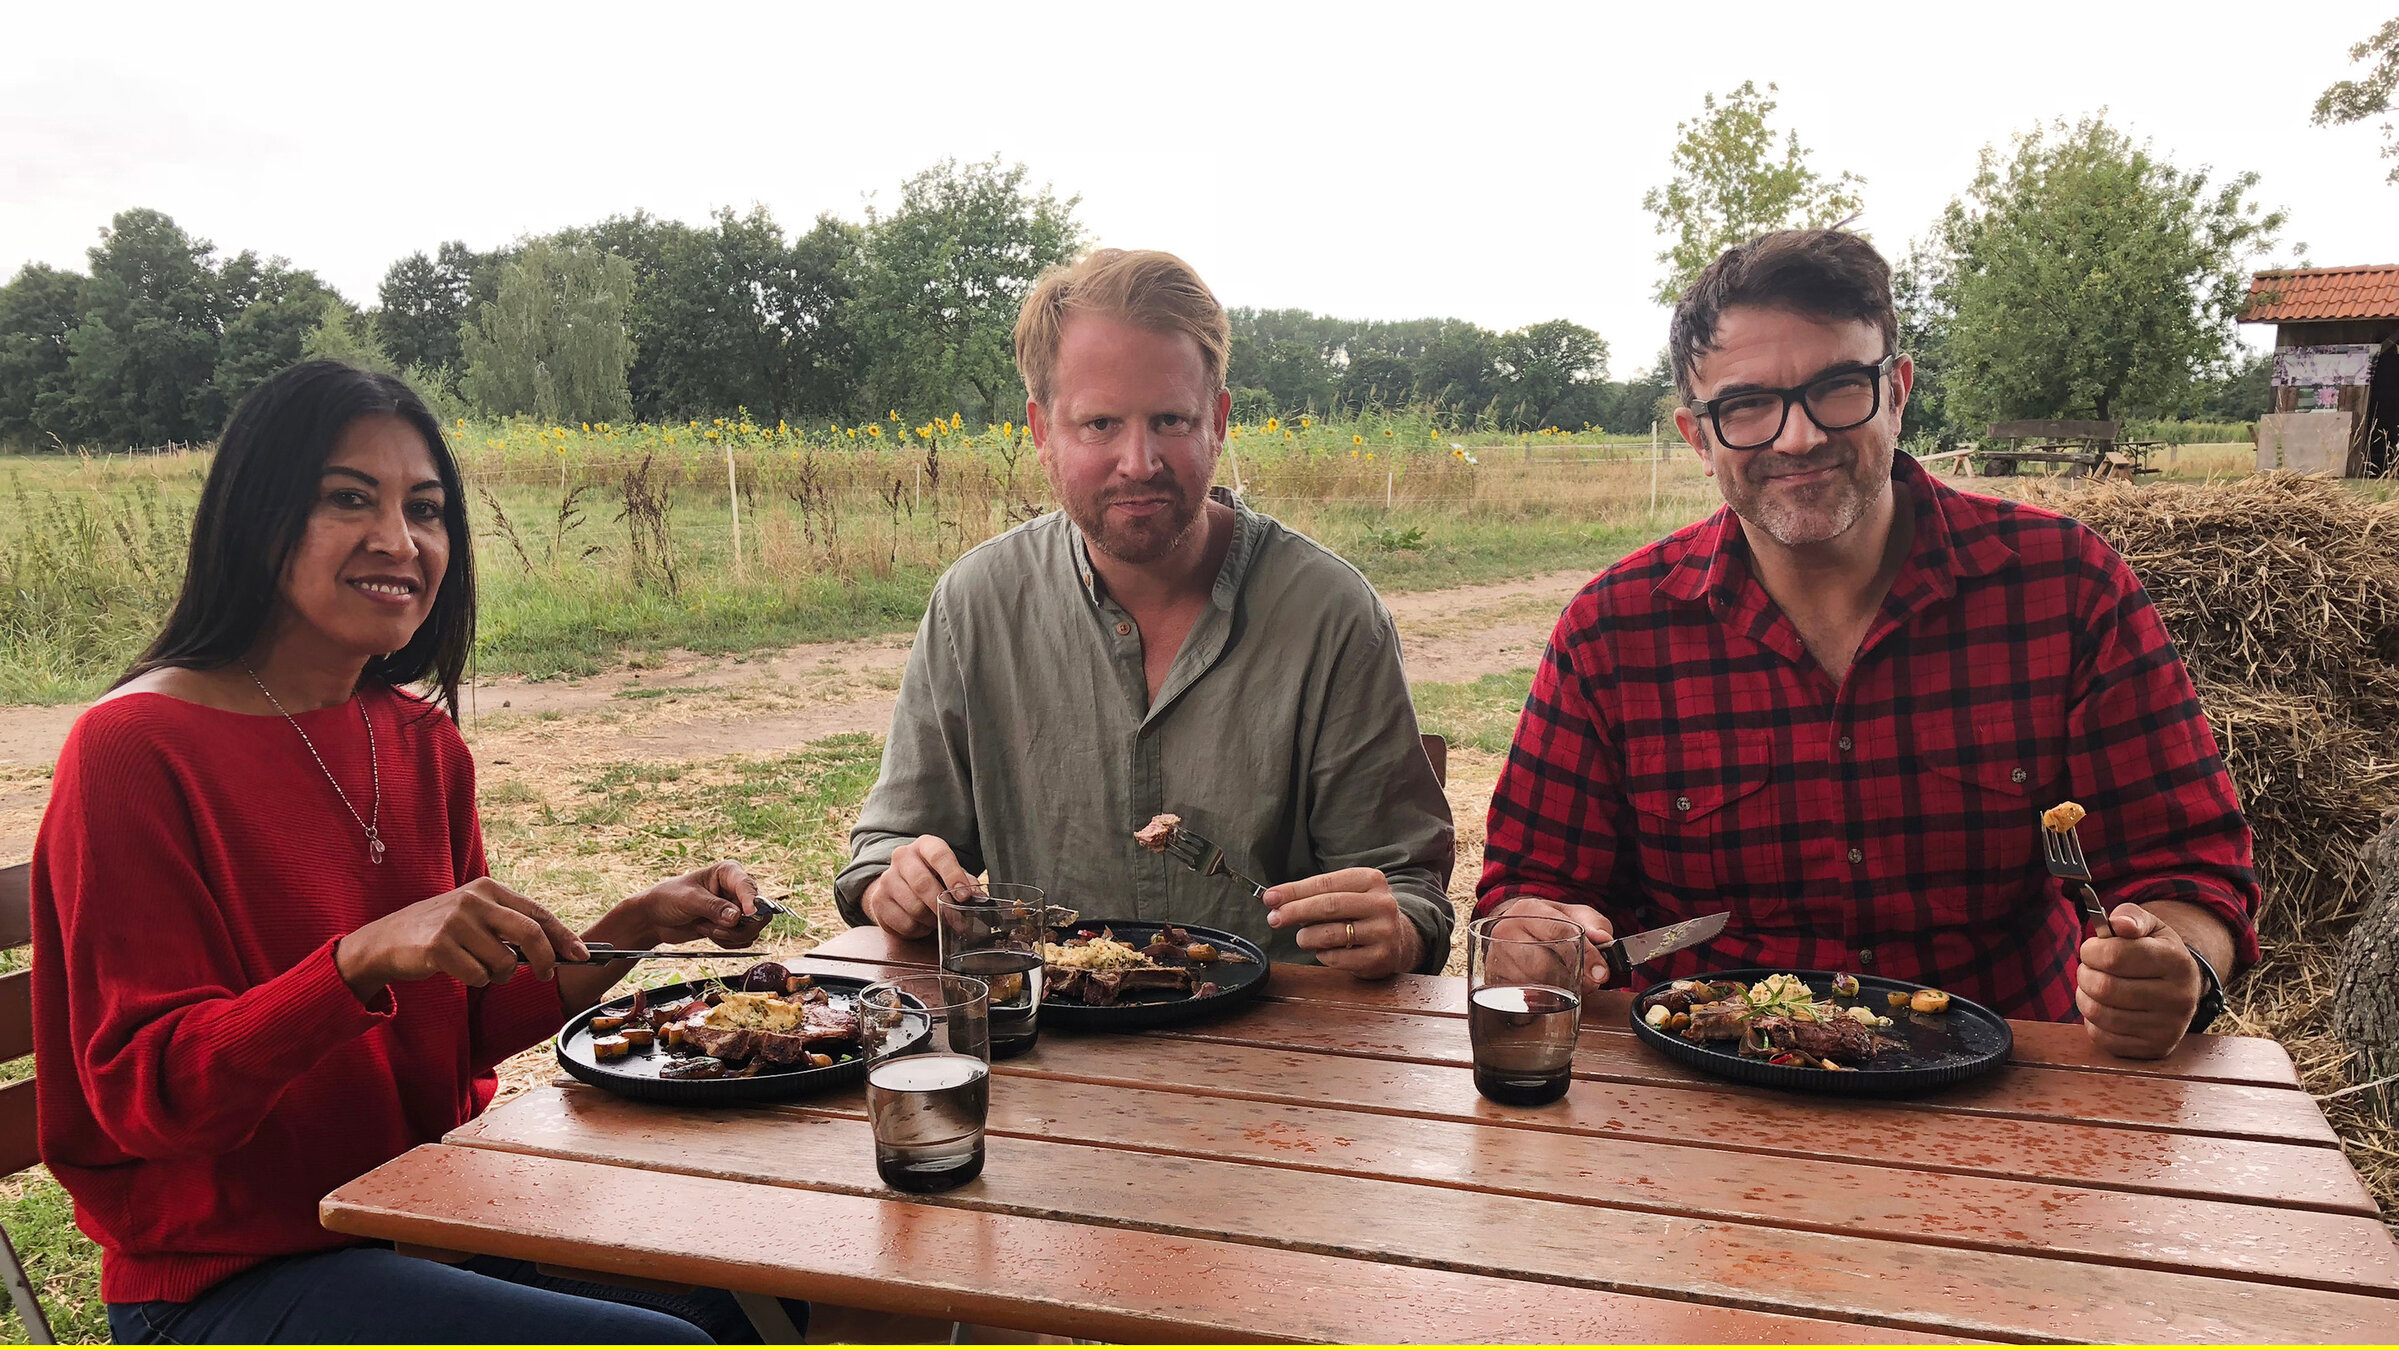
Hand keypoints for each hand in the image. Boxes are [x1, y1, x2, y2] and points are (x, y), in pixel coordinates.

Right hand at [335, 878, 587, 1002]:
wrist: (387, 940)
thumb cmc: (441, 931)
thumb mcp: (475, 916)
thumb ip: (509, 925)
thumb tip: (558, 949)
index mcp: (489, 889)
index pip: (538, 913)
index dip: (564, 936)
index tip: (583, 954)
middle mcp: (475, 900)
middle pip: (531, 934)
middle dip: (547, 959)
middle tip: (546, 975)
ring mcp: (456, 922)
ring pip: (505, 962)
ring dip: (500, 975)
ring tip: (481, 968)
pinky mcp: (439, 946)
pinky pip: (478, 975)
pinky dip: (476, 980)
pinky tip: (459, 971)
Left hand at [629, 858, 766, 947]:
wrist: (655, 918)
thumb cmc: (668, 898)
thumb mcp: (689, 900)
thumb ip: (714, 907)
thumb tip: (737, 918)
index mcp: (729, 873)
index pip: (749, 887)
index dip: (752, 901)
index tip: (748, 913)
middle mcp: (736, 890)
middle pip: (759, 912)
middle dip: (738, 926)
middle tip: (716, 929)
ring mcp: (736, 909)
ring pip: (751, 930)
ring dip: (728, 936)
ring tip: (705, 928)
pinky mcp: (732, 926)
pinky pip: (741, 941)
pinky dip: (725, 942)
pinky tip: (707, 932)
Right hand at [861, 836, 973, 939]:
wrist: (899, 887)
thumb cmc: (933, 878)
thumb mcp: (951, 874)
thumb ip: (966, 883)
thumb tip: (979, 898)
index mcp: (924, 846)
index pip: (939, 855)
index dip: (953, 875)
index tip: (964, 895)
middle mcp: (902, 857)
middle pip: (922, 883)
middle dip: (942, 905)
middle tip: (957, 920)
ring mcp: (887, 878)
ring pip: (914, 907)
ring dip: (931, 920)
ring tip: (936, 919)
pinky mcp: (878, 901)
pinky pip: (904, 923)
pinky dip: (919, 929)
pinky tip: (922, 923)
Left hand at [1261, 868, 1421, 978]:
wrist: (1400, 940)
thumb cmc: (1361, 913)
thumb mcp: (1345, 894)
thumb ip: (1313, 894)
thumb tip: (1273, 899)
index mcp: (1371, 880)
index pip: (1325, 883)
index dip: (1294, 891)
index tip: (1269, 898)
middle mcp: (1382, 904)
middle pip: (1328, 906)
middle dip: (1295, 912)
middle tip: (1274, 919)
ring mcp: (1383, 932)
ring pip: (1331, 934)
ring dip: (1307, 937)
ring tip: (1302, 937)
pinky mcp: (1380, 958)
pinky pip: (1337, 958)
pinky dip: (1322, 955)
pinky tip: (1325, 951)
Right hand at [1486, 897, 1616, 994]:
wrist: (1520, 929)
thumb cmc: (1551, 923)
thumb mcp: (1576, 915)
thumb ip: (1594, 923)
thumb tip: (1603, 938)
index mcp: (1529, 909)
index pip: (1560, 932)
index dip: (1586, 954)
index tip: (1601, 973)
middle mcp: (1506, 930)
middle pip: (1542, 964)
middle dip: (1571, 978)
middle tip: (1589, 984)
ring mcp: (1496, 955)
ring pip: (1532, 984)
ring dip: (1557, 991)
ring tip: (1570, 985)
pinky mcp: (1493, 978)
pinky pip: (1521, 997)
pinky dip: (1541, 998)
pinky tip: (1550, 991)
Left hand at [2077, 903, 2202, 1058]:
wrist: (2182, 988)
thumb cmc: (2156, 953)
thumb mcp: (2150, 927)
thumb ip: (2131, 916)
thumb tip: (2118, 923)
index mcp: (2177, 963)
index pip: (2115, 956)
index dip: (2091, 950)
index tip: (2091, 949)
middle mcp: (2179, 998)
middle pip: (2103, 987)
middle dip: (2084, 974)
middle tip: (2089, 968)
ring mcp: (2168, 1028)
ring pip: (2099, 1013)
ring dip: (2084, 996)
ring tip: (2094, 986)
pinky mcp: (2153, 1049)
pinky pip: (2102, 1036)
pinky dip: (2092, 1020)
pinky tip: (2104, 1007)